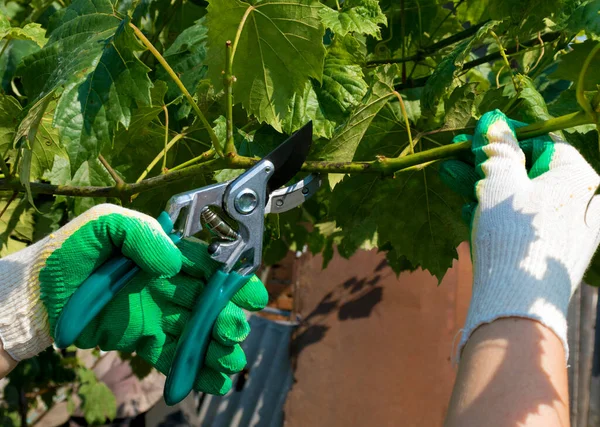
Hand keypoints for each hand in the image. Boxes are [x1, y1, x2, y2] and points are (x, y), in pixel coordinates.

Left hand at [0, 204, 267, 394]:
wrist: (39, 293)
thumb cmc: (72, 252)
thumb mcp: (104, 225)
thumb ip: (140, 233)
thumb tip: (172, 262)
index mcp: (165, 254)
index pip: (208, 267)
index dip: (232, 281)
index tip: (251, 297)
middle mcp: (168, 284)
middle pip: (208, 303)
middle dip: (226, 318)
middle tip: (234, 332)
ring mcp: (157, 313)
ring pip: (195, 332)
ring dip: (215, 348)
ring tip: (229, 363)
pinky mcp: (142, 339)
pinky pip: (171, 355)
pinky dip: (191, 369)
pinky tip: (211, 381)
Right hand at [439, 110, 599, 358]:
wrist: (516, 304)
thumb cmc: (512, 235)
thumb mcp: (500, 183)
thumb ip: (498, 149)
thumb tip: (494, 122)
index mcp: (580, 178)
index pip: (541, 143)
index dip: (505, 136)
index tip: (476, 134)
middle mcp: (582, 201)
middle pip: (528, 171)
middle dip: (487, 163)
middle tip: (455, 155)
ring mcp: (570, 229)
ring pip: (521, 197)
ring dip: (485, 186)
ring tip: (450, 176)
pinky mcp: (553, 251)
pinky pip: (524, 221)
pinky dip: (497, 212)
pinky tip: (469, 207)